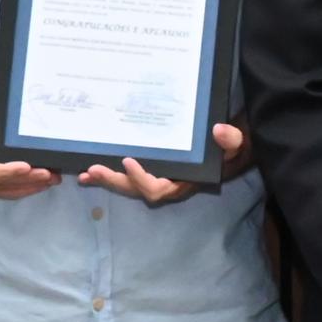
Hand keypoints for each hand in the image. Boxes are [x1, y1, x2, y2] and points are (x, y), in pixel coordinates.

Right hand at [0, 76, 57, 199]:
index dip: (6, 171)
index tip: (26, 166)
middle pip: (0, 184)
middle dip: (26, 180)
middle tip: (50, 173)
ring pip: (5, 191)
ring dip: (29, 187)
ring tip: (53, 178)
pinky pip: (4, 190)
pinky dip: (24, 188)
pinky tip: (41, 183)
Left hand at [78, 121, 244, 206]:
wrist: (225, 149)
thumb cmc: (228, 148)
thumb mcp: (235, 144)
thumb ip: (232, 140)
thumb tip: (220, 131)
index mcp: (182, 183)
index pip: (157, 189)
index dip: (141, 179)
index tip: (128, 161)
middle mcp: (165, 185)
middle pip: (134, 190)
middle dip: (113, 181)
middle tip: (93, 170)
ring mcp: (155, 179)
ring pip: (126, 186)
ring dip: (105, 180)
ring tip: (85, 174)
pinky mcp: (147, 170)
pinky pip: (124, 177)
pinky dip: (106, 175)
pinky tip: (86, 171)